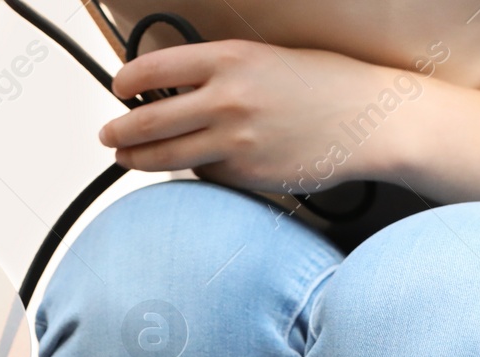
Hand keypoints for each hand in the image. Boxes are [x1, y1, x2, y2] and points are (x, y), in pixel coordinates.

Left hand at [99, 40, 405, 190]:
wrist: (371, 120)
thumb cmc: (326, 85)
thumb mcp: (268, 58)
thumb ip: (219, 72)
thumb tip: (173, 88)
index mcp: (230, 59)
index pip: (152, 70)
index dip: (126, 81)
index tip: (119, 87)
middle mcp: (226, 100)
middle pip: (145, 121)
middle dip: (118, 131)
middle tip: (108, 134)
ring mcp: (233, 142)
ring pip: (162, 157)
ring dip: (135, 158)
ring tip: (125, 156)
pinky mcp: (244, 175)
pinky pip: (202, 174)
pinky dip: (193, 170)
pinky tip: (197, 162)